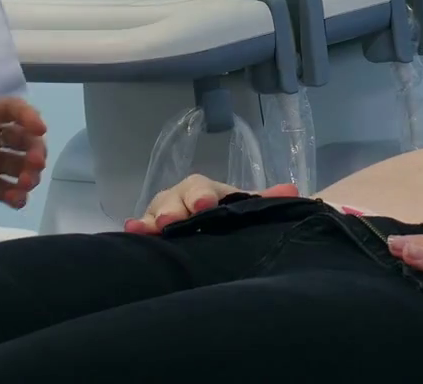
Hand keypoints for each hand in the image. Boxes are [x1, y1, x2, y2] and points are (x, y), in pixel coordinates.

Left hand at [0, 98, 47, 211]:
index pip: (9, 109)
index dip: (27, 115)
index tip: (39, 128)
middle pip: (22, 138)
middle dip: (34, 149)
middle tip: (34, 166)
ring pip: (19, 165)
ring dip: (29, 174)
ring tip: (24, 186)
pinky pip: (6, 190)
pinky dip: (16, 196)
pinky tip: (16, 202)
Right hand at [122, 174, 299, 233]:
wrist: (219, 234)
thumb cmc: (233, 219)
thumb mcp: (249, 210)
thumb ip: (266, 202)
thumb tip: (291, 191)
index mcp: (207, 192)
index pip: (201, 187)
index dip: (201, 196)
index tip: (204, 207)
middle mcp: (182, 199)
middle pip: (173, 198)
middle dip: (171, 210)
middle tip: (170, 224)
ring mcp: (164, 216)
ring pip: (154, 212)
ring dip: (149, 221)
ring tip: (144, 230)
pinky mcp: (152, 235)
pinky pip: (141, 230)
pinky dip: (136, 230)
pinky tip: (131, 233)